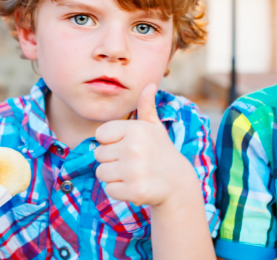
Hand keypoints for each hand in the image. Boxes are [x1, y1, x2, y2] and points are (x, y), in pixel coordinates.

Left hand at [94, 83, 195, 207]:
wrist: (177, 183)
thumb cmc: (160, 151)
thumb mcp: (154, 127)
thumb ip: (146, 106)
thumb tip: (150, 84)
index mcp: (135, 129)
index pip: (100, 135)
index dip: (111, 142)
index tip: (128, 146)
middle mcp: (133, 147)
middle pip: (98, 155)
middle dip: (112, 160)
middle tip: (133, 162)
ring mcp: (134, 170)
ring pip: (101, 173)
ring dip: (114, 176)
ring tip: (133, 173)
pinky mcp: (134, 190)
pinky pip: (109, 190)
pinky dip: (120, 191)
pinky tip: (135, 186)